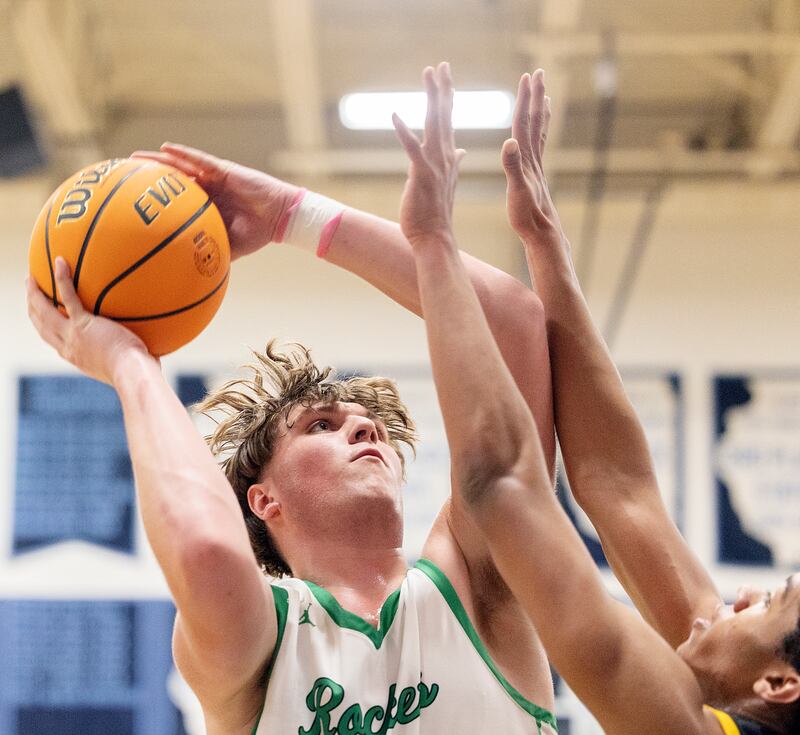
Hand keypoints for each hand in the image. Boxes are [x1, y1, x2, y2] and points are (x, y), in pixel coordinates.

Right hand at [27, 258, 155, 385]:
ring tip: (32, 278)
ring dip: (35, 294)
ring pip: (45, 311)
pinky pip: (68, 297)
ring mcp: (72, 334)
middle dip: (33, 308)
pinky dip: (62, 278)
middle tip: (31, 293)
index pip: (53, 340)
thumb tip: (148, 349)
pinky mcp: (83, 324)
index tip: (42, 317)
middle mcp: (67, 347)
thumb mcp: (127, 363)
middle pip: (42, 325)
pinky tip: (61, 261)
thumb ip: (128, 352)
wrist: (131, 372)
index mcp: (75, 356)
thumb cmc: (136, 371)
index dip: (44, 327)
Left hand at [130, 144, 300, 259]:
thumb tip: (191, 278)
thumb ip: (210, 255)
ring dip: (158, 160)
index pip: (175, 202)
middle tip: (121, 177)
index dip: (155, 202)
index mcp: (206, 208)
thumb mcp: (229, 248)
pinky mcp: (223, 169)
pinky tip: (165, 148)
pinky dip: (182, 153)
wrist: (279, 218)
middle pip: (171, 181)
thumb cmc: (258, 234)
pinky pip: (199, 159)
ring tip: (135, 158)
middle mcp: (206, 190)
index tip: (132, 205)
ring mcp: (213, 178)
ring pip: (180, 166)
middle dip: (148, 178)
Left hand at [392, 62, 464, 245]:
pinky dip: (403, 131)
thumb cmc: (436, 214)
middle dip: (442, 89)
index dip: (447, 98)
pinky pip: (412, 149)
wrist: (435, 238)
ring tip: (429, 75)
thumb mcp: (446, 184)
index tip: (446, 78)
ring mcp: (434, 165)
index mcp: (449, 158)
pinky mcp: (420, 175)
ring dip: (431, 98)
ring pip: (433, 124)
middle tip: (441, 66)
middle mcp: (445, 158)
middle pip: (444, 116)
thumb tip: (462, 151)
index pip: (448, 122)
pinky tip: (394, 114)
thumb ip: (454, 163)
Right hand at [502, 71, 566, 248]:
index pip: (524, 123)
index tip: (527, 77)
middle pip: (534, 121)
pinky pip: (537, 148)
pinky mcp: (534, 176)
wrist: (542, 234)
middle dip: (535, 96)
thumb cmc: (527, 216)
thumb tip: (510, 141)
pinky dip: (538, 133)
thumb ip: (512, 166)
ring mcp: (536, 167)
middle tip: (538, 73)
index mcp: (526, 159)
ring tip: (542, 94)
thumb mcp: (516, 191)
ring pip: (538, 132)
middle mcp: (533, 159)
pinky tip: (537, 132)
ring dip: (539, 111)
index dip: (525, 99)